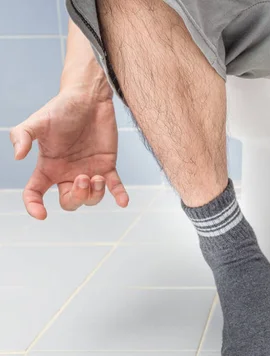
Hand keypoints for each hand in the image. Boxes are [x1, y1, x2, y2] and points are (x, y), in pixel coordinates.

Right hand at [10, 89, 128, 219]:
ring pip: (91, 198)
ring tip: (97, 177)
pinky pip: (114, 186)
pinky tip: (124, 202)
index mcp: (48, 167)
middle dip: (76, 198)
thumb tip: (17, 156)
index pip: (35, 193)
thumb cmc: (61, 109)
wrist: (88, 98)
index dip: (34, 206)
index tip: (42, 214)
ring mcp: (88, 171)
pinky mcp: (107, 165)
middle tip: (83, 178)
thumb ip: (22, 136)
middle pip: (69, 202)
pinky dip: (119, 195)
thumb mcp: (38, 121)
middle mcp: (67, 173)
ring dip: (95, 194)